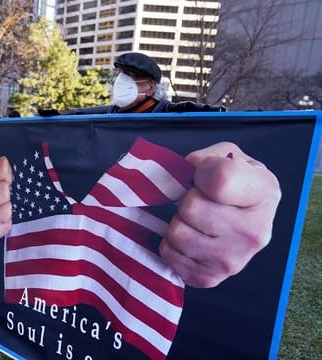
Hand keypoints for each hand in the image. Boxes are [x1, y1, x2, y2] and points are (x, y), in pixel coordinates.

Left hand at [159, 142, 281, 287]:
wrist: (237, 216)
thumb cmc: (230, 181)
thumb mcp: (226, 156)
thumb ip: (207, 158)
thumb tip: (188, 175)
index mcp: (265, 192)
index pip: (220, 181)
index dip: (201, 173)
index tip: (204, 176)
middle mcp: (256, 232)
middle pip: (190, 208)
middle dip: (186, 199)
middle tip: (198, 201)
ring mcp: (235, 261)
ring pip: (177, 234)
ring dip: (177, 222)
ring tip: (193, 220)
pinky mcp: (211, 278)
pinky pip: (170, 255)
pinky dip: (171, 244)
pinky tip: (189, 237)